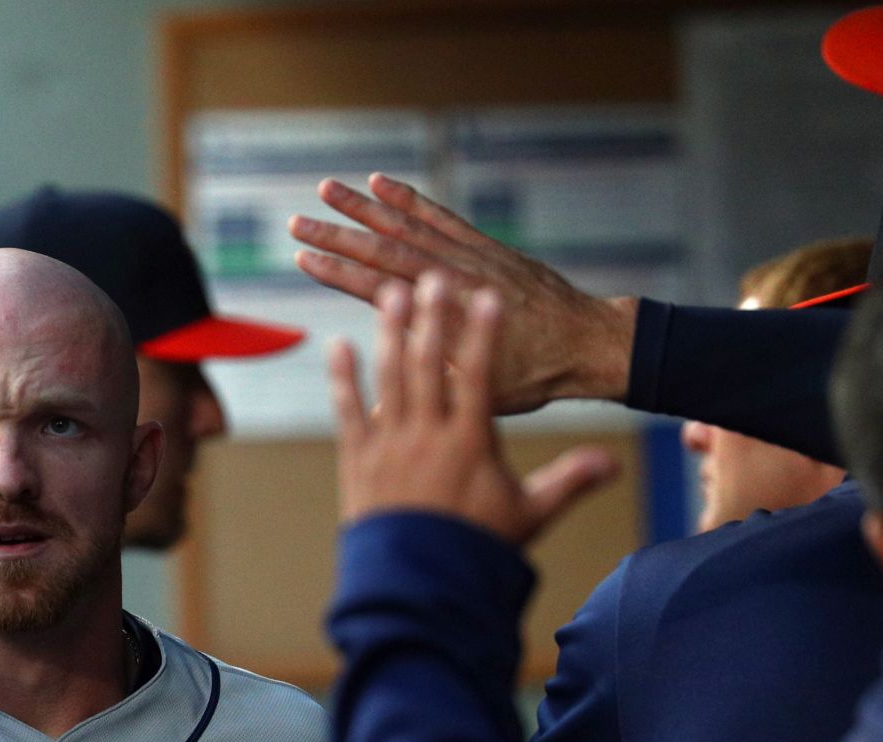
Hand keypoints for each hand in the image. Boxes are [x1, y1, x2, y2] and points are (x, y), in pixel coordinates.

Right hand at [291, 173, 636, 413]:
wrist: (586, 343)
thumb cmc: (533, 378)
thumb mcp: (479, 398)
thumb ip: (428, 394)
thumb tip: (374, 416)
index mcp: (445, 321)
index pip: (381, 291)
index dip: (340, 274)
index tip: (304, 258)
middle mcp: (454, 281)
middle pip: (385, 252)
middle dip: (338, 236)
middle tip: (296, 222)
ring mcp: (469, 258)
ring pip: (408, 226)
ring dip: (364, 207)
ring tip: (327, 188)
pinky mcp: (484, 246)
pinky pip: (440, 216)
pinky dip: (410, 199)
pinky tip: (381, 183)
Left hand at [330, 271, 617, 544]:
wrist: (418, 586)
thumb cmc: (477, 551)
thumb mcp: (528, 515)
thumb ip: (568, 482)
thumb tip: (614, 464)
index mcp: (471, 443)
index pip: (481, 376)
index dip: (485, 334)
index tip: (488, 297)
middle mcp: (428, 436)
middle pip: (431, 365)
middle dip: (433, 318)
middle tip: (434, 277)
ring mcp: (390, 446)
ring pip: (389, 379)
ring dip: (390, 334)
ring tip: (390, 294)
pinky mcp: (358, 460)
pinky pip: (348, 411)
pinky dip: (344, 377)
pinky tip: (338, 344)